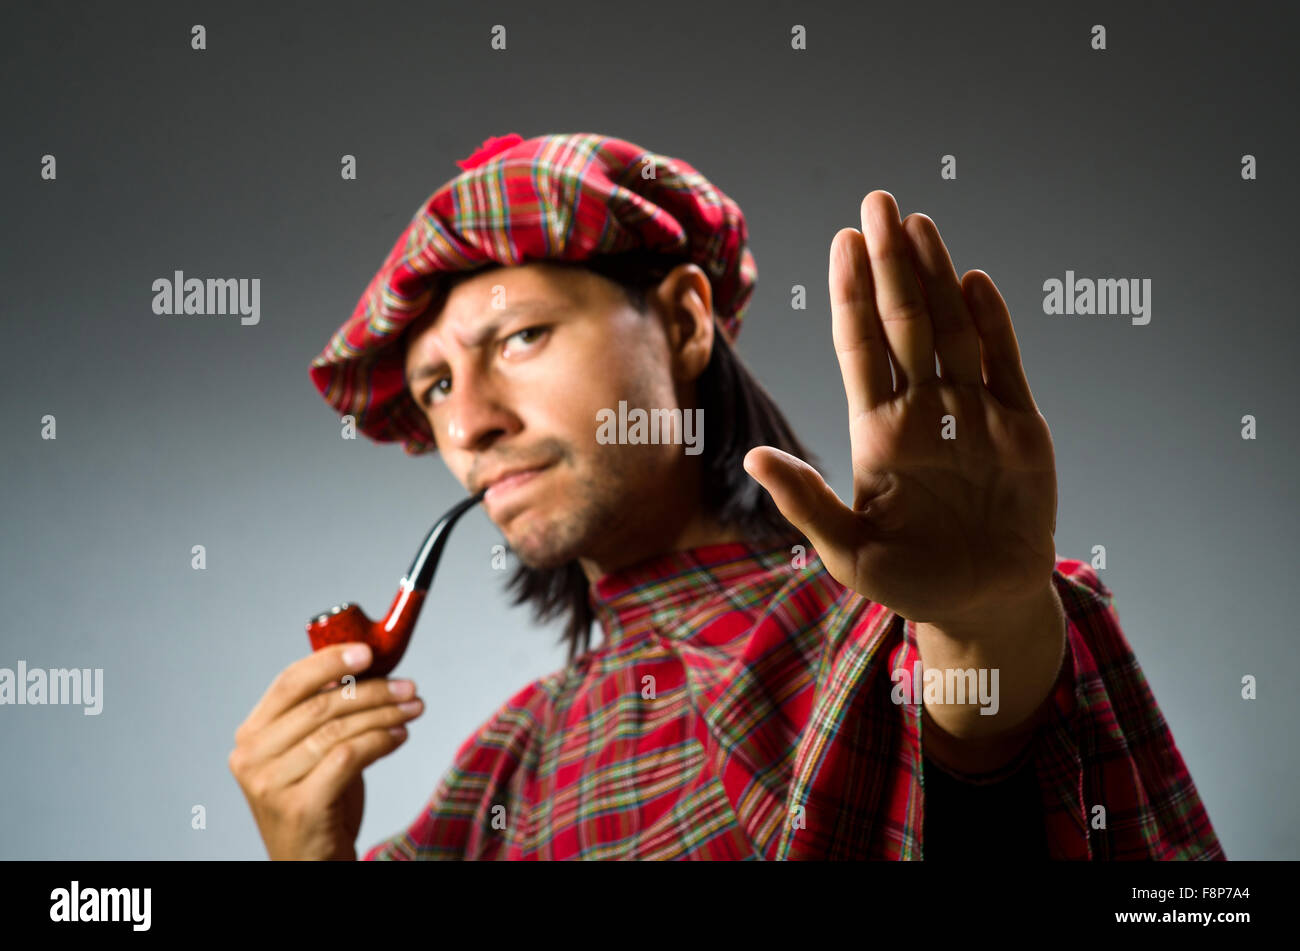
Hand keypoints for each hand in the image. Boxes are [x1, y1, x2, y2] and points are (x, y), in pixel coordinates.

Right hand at [228, 643, 424, 859]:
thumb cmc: (318, 802)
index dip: (330, 661)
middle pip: (320, 705)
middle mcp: (251, 757)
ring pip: (338, 731)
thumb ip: (326, 715)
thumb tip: (371, 670)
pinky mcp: (299, 806)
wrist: (311, 863)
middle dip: (373, 691)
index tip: (369, 651)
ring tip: (412, 709)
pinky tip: (400, 737)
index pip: (289, 682)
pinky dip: (380, 741)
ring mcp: (270, 784)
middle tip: (408, 686)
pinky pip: (348, 757)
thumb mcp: (312, 753)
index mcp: (251, 735)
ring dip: (384, 715)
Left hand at [744, 191, 1057, 630]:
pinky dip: (992, 325)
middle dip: (890, 266)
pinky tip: (973, 283)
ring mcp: (972, 415)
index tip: (842, 244)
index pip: (860, 348)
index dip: (852, 297)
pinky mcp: (1020, 429)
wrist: (982, 605)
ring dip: (936, 279)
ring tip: (918, 226)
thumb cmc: (909, 582)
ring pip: (951, 332)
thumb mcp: (849, 551)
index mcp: (879, 432)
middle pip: (903, 324)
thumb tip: (753, 456)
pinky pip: (1003, 366)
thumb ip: (806, 503)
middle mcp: (923, 411)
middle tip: (877, 203)